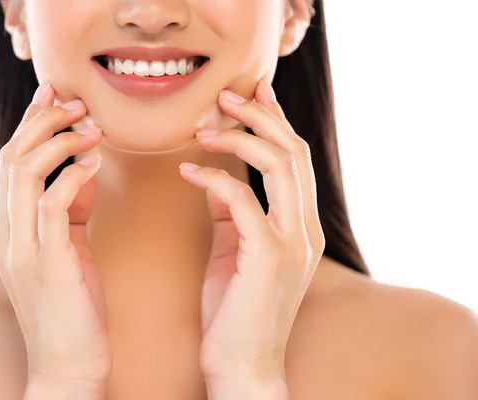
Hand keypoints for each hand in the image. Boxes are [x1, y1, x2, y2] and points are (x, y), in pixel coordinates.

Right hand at [0, 82, 110, 396]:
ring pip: (25, 173)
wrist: (69, 366)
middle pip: (12, 158)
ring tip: (90, 127)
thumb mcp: (71, 251)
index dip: (31, 125)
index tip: (54, 98)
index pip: (11, 163)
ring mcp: (24, 249)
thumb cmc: (74, 308)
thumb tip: (85, 171)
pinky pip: (53, 205)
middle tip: (75, 104)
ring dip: (59, 141)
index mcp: (13, 230)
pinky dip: (73, 176)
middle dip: (43, 122)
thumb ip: (72, 211)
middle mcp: (10, 235)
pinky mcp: (49, 264)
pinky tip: (96, 162)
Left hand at [179, 80, 324, 385]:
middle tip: (226, 97)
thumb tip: (216, 177)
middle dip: (261, 117)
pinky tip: (188, 171)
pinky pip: (243, 201)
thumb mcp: (236, 250)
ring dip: (240, 138)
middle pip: (293, 153)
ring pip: (280, 167)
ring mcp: (292, 242)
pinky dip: (214, 179)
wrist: (243, 364)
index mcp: (299, 226)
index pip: (295, 160)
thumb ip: (234, 214)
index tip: (254, 94)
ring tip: (204, 127)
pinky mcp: (269, 257)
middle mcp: (305, 229)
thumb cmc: (235, 309)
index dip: (276, 122)